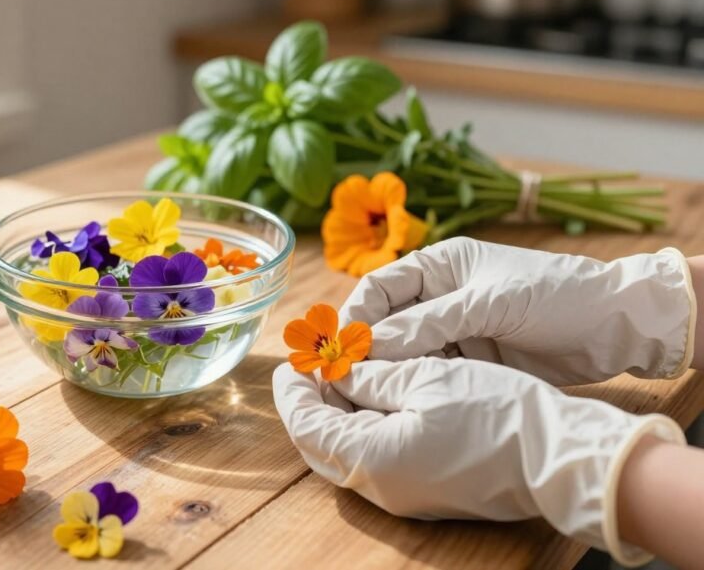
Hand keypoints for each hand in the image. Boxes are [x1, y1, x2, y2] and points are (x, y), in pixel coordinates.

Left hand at [273, 357, 684, 565]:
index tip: (292, 357)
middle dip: (309, 401)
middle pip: (319, 444)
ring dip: (335, 413)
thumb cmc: (498, 413)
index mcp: (371, 459)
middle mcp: (379, 487)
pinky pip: (374, 458)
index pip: (306, 425)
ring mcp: (401, 494)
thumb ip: (369, 377)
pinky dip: (362, 426)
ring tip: (338, 370)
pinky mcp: (422, 490)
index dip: (293, 388)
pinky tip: (372, 393)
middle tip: (309, 363)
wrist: (559, 457)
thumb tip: (334, 371)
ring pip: (345, 452)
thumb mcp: (427, 378)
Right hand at [340, 237, 696, 385]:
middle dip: (366, 348)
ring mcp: (456, 329)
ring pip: (405, 352)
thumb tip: (370, 346)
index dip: (356, 315)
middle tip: (345, 380)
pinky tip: (404, 400)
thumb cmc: (557, 295)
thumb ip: (429, 323)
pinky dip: (415, 385)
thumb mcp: (490, 303)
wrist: (616, 326)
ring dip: (388, 370)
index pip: (380, 287)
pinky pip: (431, 372)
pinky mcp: (471, 360)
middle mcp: (442, 296)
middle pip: (387, 322)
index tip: (339, 348)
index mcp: (442, 265)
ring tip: (369, 395)